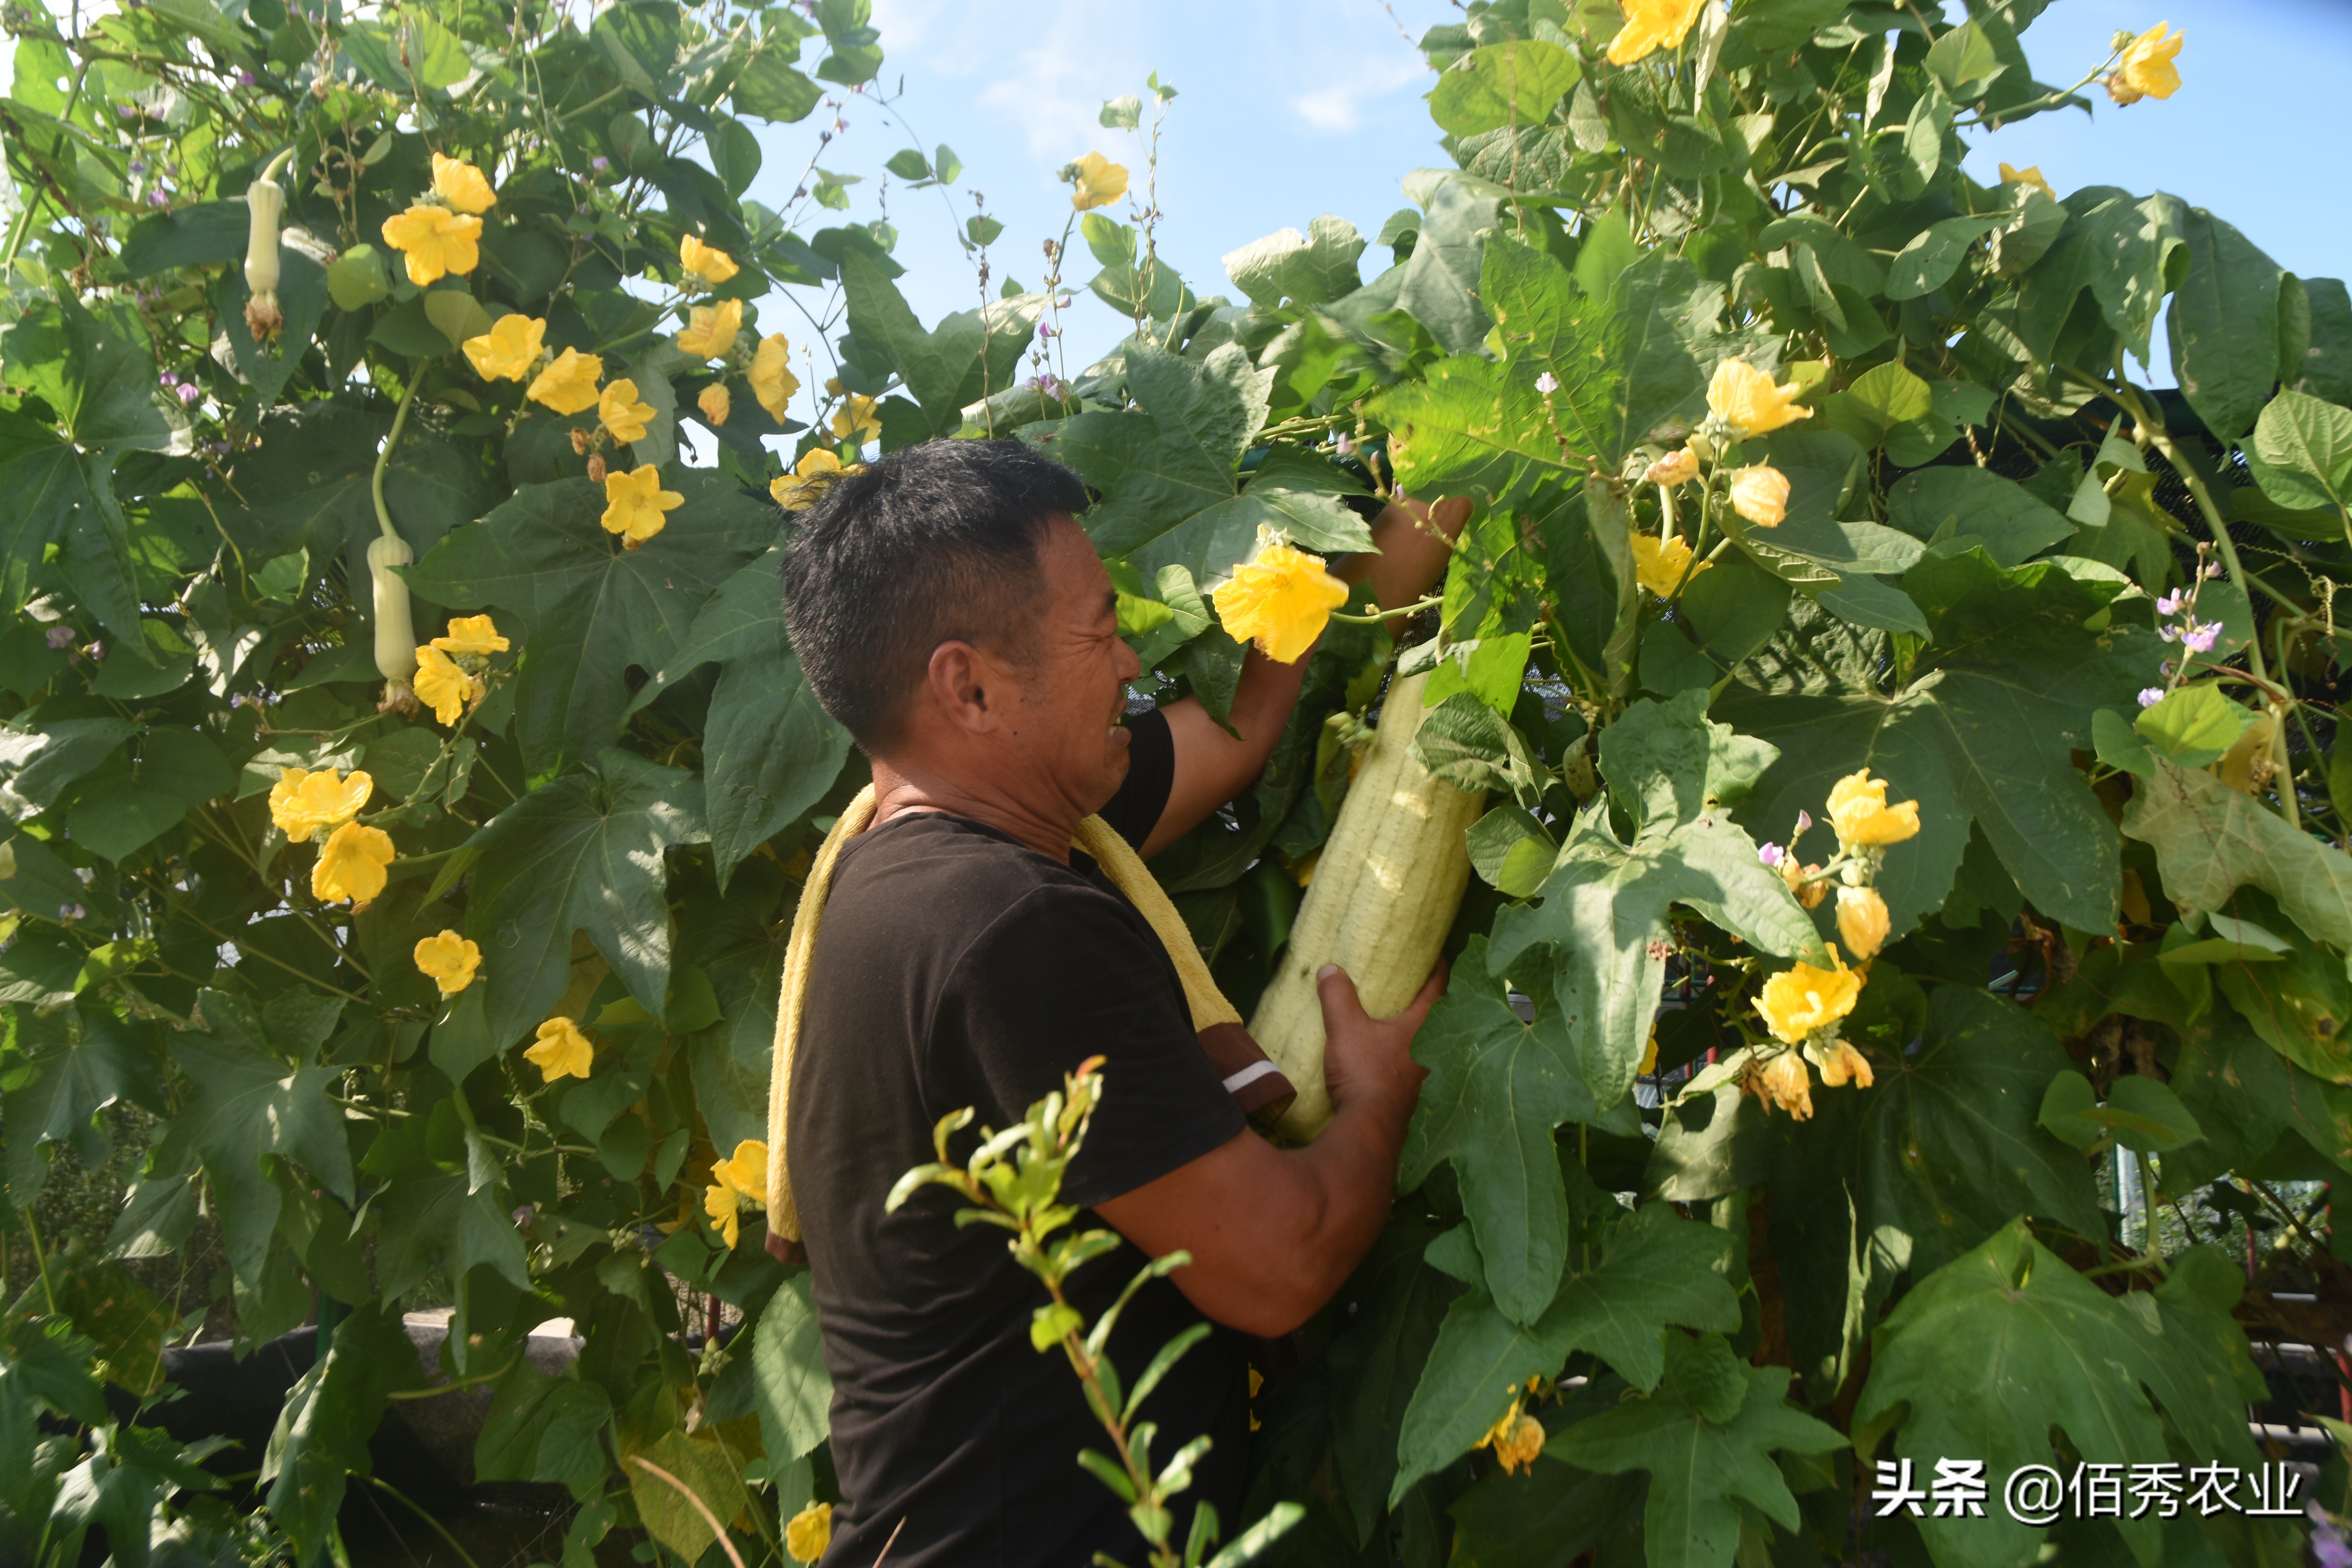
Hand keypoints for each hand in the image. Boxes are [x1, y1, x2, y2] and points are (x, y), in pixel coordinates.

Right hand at [1316, 961, 1442, 1119]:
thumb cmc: (1366, 1072)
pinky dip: (1401, 1052)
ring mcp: (1422, 1075)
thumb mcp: (1347, 1028)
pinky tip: (1384, 1053)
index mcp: (1423, 1026)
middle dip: (1425, 999)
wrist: (1370, 1126)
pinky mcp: (1408, 1093)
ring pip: (1423, 1042)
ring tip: (1394, 1017)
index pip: (1439, 987)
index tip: (1435, 954)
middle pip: (1435, 1015)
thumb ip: (1338, 997)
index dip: (1438, 967)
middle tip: (1411, 983)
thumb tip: (1330, 970)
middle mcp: (1431, 1049)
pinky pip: (1409, 1063)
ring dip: (1412, 1029)